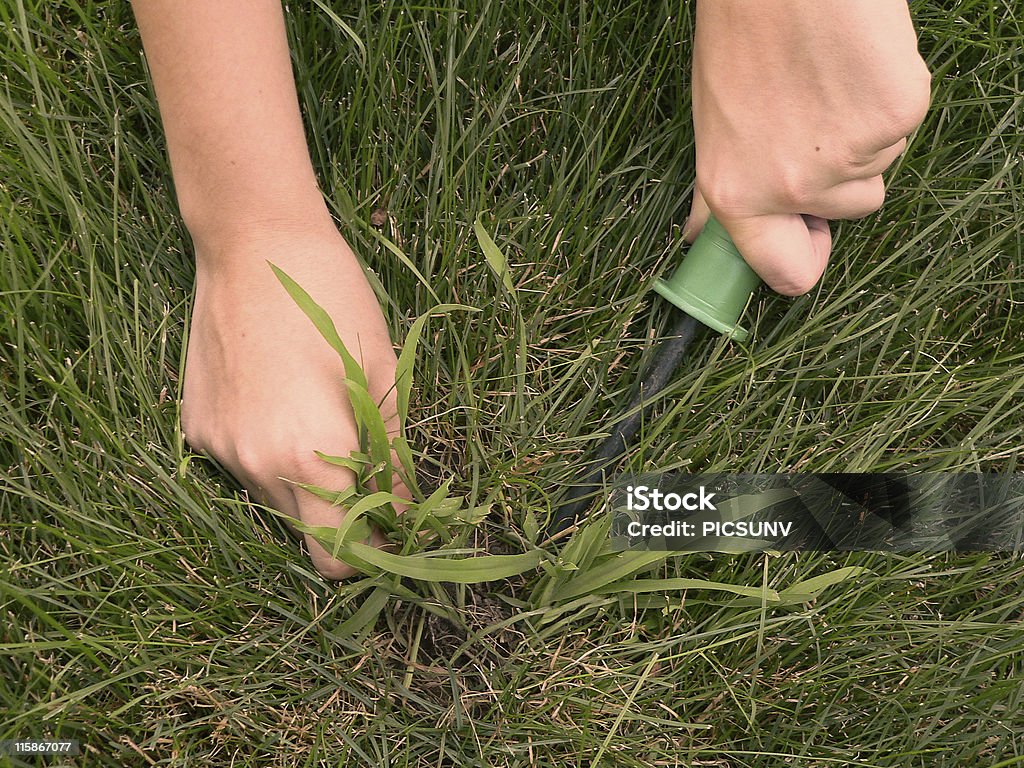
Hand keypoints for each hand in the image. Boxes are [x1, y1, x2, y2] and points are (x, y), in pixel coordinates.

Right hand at [181, 220, 405, 578]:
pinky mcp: (196, 427)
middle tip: (370, 477)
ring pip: (273, 500)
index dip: (372, 553)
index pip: (339, 556)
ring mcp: (219, 448)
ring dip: (306, 484)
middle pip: (306, 533)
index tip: (395, 531)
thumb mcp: (382, 375)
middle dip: (343, 519)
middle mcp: (256, 466)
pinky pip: (243, 464)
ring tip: (324, 423)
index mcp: (310, 457)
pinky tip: (281, 401)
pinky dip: (269, 453)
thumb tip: (408, 509)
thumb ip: (393, 455)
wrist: (252, 242)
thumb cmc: (333, 300)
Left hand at [687, 0, 930, 294]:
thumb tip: (699, 233)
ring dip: (862, 132)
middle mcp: (792, 187)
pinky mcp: (896, 115)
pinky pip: (904, 124)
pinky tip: (855, 63)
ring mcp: (850, 155)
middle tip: (812, 116)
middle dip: (838, 174)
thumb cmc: (741, 35)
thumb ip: (715, 189)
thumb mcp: (712, 123)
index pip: (787, 274)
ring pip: (879, 164)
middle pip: (849, 209)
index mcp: (738, 195)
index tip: (808, 235)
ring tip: (827, 78)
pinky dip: (889, 96)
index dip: (803, 257)